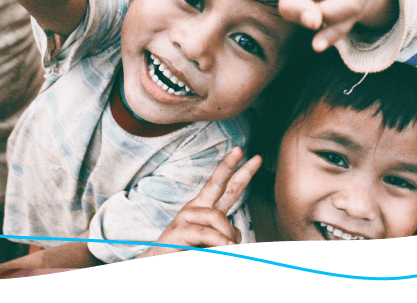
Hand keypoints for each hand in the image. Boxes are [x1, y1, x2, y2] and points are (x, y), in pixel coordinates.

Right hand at [144, 148, 261, 255]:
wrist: (159, 266)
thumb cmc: (189, 254)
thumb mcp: (215, 244)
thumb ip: (228, 236)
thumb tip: (239, 239)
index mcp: (206, 209)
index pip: (227, 188)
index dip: (242, 173)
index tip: (257, 158)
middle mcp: (196, 208)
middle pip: (217, 183)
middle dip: (229, 166)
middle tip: (240, 149)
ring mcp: (186, 217)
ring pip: (216, 216)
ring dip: (228, 234)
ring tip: (232, 249)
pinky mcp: (178, 231)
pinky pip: (205, 232)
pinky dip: (219, 240)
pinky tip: (227, 246)